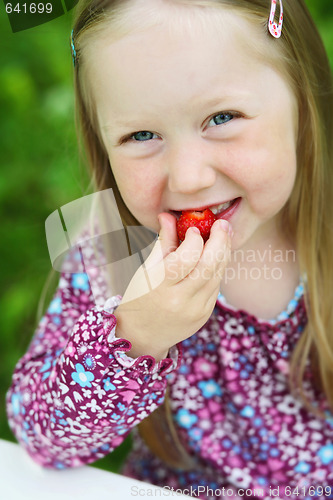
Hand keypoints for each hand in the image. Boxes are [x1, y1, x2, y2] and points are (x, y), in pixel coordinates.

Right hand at [113, 213, 231, 360]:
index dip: (194, 239)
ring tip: (223, 235)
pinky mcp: (205, 314)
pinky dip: (218, 268)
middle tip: (222, 224)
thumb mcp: (146, 270)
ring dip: (223, 252)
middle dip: (219, 241)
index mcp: (160, 287)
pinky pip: (216, 285)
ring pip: (218, 274)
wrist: (141, 336)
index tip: (193, 228)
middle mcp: (180, 300)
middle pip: (209, 266)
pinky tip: (216, 256)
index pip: (185, 258)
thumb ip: (163, 242)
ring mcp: (196, 310)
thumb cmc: (139, 297)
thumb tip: (168, 215)